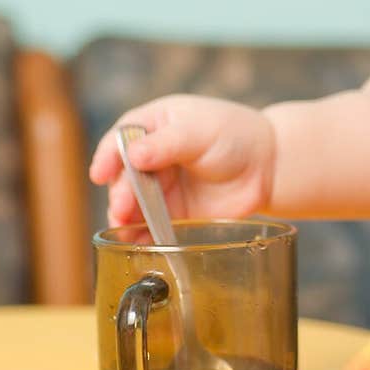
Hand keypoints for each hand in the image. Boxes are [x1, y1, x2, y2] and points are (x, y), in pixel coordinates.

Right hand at [88, 93, 276, 225]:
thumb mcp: (200, 132)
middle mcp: (152, 156)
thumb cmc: (235, 135)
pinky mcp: (172, 213)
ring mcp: (160, 186)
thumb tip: (133, 156)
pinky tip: (137, 245)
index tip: (100, 174)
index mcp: (155, 124)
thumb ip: (168, 144)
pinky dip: (141, 236)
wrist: (268, 167)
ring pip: (132, 203)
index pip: (121, 138)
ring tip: (126, 229)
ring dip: (125, 217)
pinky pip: (149, 226)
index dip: (107, 156)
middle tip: (122, 208)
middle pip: (123, 175)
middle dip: (120, 192)